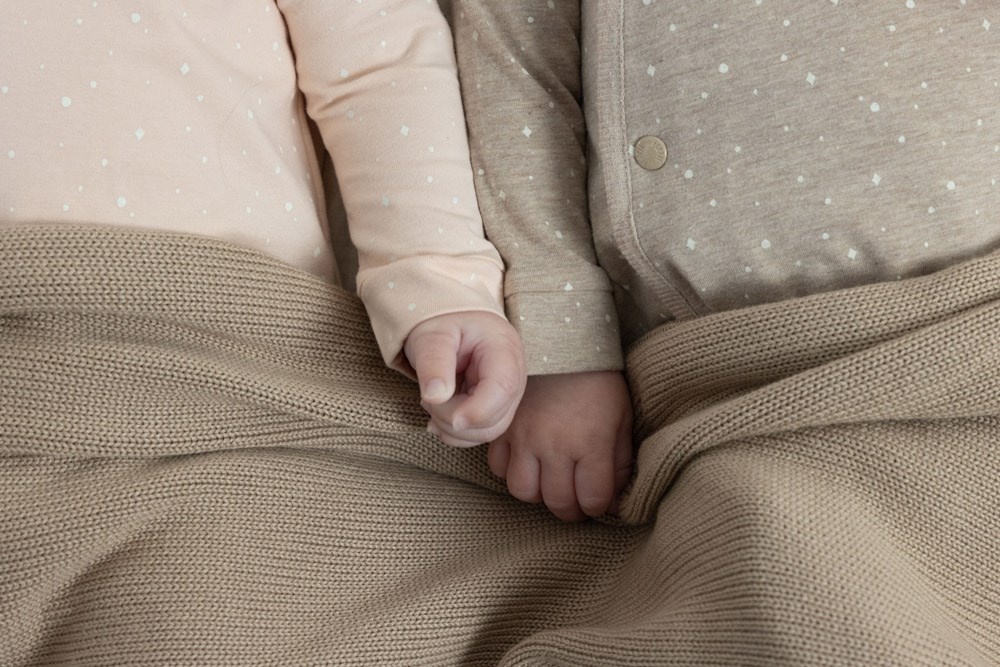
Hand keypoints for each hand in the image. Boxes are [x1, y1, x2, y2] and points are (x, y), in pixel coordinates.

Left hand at [404, 311, 526, 446]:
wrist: (451, 321)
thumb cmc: (444, 323)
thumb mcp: (432, 336)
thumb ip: (434, 363)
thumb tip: (435, 397)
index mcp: (503, 350)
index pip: (503, 388)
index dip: (476, 410)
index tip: (446, 414)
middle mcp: (513, 376)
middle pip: (495, 419)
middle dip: (453, 418)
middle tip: (427, 397)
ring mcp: (507, 395)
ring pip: (487, 432)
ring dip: (451, 427)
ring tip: (432, 400)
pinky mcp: (496, 407)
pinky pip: (480, 432)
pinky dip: (454, 432)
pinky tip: (438, 413)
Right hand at [487, 371, 632, 521]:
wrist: (561, 344)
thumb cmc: (598, 382)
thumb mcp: (622, 417)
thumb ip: (621, 461)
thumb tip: (615, 499)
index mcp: (591, 442)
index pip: (593, 499)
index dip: (599, 507)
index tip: (598, 500)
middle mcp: (555, 445)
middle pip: (558, 502)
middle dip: (571, 509)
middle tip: (576, 500)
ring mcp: (524, 437)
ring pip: (523, 491)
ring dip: (539, 494)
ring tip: (549, 482)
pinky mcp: (503, 428)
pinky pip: (499, 468)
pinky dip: (512, 471)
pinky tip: (527, 462)